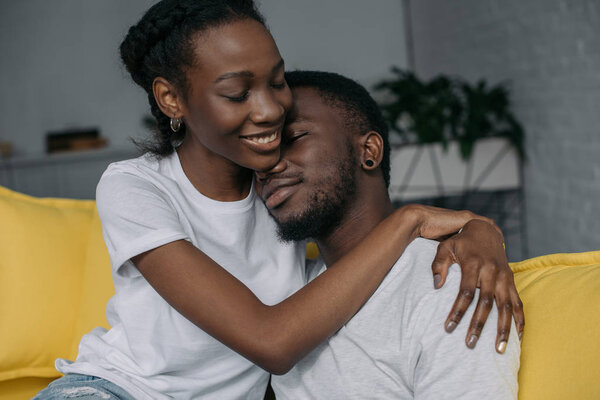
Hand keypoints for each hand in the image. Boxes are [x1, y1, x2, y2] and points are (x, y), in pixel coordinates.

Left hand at [430, 219, 523, 353]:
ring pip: (505, 306)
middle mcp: (491, 271)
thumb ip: (439, 264)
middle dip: (478, 325)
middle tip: (470, 343)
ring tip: (499, 349)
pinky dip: (519, 320)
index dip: (458, 310)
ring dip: (503, 329)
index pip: (466, 292)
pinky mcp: (511, 280)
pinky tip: (518, 337)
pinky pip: (518, 302)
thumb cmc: (461, 241)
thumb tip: (437, 286)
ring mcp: (504, 276)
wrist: (486, 230)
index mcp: (474, 263)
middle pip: (486, 303)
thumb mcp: (445, 247)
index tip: (449, 327)